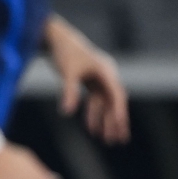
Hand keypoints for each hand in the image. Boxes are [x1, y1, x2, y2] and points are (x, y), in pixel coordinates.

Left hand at [45, 14, 129, 144]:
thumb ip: (69, 92)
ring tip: (105, 139)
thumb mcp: (67, 73)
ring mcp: (99, 77)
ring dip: (104, 120)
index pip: (116, 94)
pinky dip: (94, 113)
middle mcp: (106, 74)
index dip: (119, 110)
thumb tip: (66, 113)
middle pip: (114, 101)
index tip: (120, 125)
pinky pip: (96, 100)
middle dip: (116, 121)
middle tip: (119, 140)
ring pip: (105, 103)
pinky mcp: (90, 80)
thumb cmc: (64, 53)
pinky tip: (91, 127)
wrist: (56, 38)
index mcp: (105, 70)